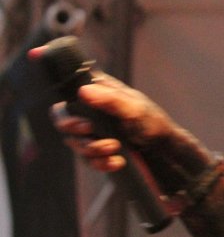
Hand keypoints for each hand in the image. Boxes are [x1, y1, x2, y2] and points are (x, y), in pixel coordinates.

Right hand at [44, 69, 174, 172]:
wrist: (163, 147)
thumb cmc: (151, 121)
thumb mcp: (134, 109)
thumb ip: (111, 100)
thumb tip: (83, 91)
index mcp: (98, 92)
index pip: (68, 86)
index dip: (57, 86)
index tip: (48, 73)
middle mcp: (90, 110)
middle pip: (62, 120)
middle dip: (73, 129)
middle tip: (90, 131)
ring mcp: (92, 131)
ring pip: (74, 143)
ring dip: (92, 150)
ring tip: (115, 149)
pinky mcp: (97, 148)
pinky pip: (87, 159)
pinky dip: (100, 163)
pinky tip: (117, 162)